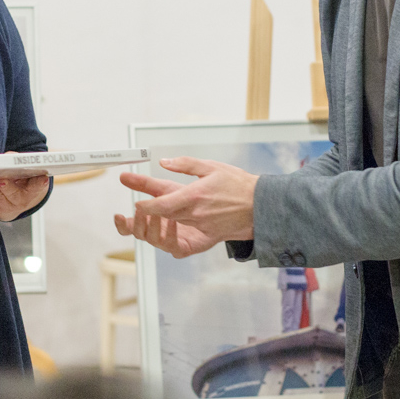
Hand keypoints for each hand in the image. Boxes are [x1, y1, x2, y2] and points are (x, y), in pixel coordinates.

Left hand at [0, 166, 48, 221]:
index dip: (41, 183)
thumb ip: (20, 162)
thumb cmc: (23, 181)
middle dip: (6, 187)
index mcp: (33, 190)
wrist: (18, 199)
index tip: (43, 178)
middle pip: (14, 195)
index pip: (38, 186)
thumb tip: (8, 156)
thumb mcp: (26, 170)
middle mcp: (21, 201)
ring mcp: (8, 207)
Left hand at [113, 157, 257, 258]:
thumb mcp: (211, 167)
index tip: (137, 204)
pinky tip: (180, 224)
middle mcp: (196, 213)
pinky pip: (190, 235)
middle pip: (165, 216)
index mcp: (194, 195)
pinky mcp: (210, 236)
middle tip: (141, 206)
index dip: (146, 206)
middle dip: (151, 212)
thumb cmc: (238, 184)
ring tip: (159, 210)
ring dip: (166, 218)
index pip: (161, 205)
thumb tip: (164, 162)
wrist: (262, 206)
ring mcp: (202, 226)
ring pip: (176, 223)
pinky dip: (181, 229)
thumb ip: (185, 164)